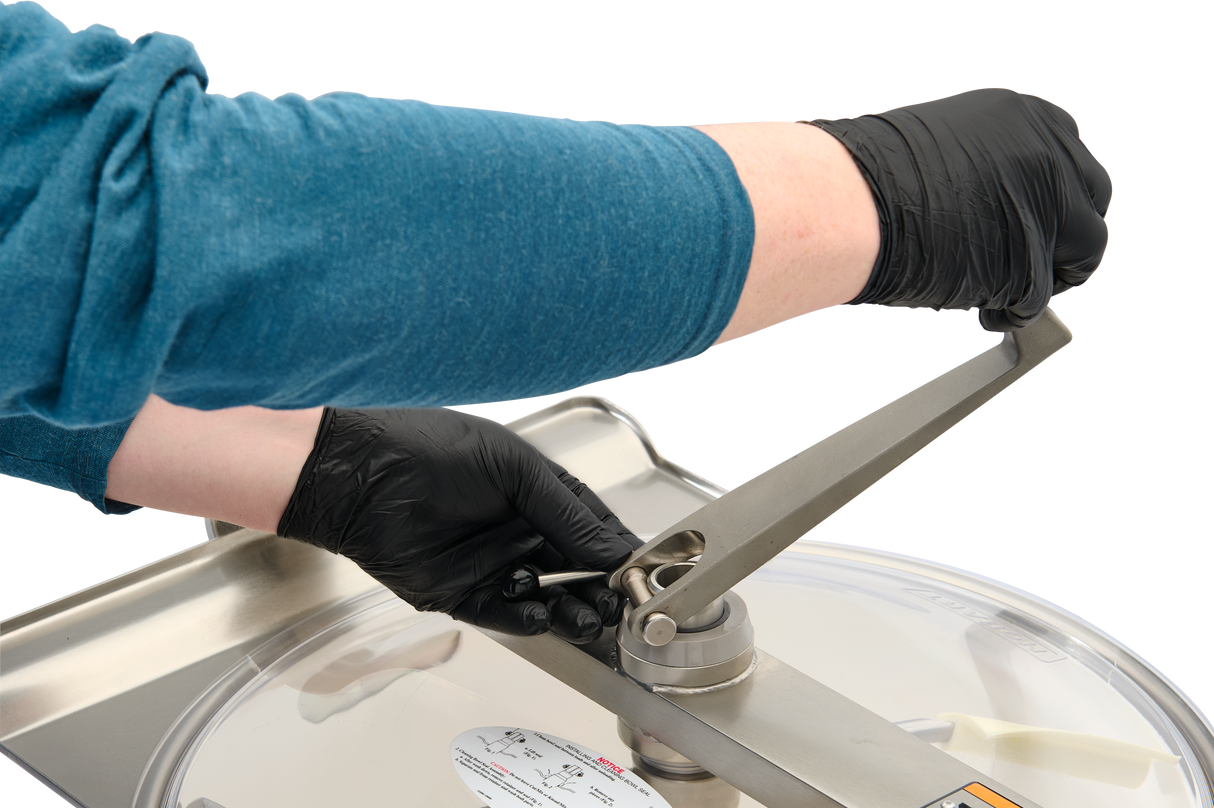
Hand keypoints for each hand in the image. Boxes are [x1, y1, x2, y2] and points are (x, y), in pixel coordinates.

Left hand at [277, 408, 642, 643]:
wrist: (359, 477)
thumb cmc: (429, 450)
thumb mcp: (512, 468)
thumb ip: (564, 511)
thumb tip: (610, 549)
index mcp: (535, 493)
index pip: (590, 526)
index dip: (617, 550)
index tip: (642, 572)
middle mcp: (518, 530)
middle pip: (574, 569)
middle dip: (599, 589)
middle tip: (619, 606)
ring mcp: (491, 564)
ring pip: (546, 597)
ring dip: (570, 610)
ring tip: (587, 619)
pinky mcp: (461, 594)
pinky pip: (504, 615)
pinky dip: (526, 619)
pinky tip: (542, 615)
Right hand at [803, 86, 1112, 332]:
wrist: (850, 203)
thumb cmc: (873, 177)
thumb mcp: (947, 148)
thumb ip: (990, 169)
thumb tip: (1002, 208)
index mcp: (1029, 117)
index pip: (1067, 162)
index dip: (1050, 201)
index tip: (1029, 224)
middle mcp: (1053, 154)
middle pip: (1090, 202)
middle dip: (1062, 236)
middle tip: (1028, 263)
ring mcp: (1050, 208)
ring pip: (1082, 250)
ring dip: (1046, 276)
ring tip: (1003, 293)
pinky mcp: (1034, 263)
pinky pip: (1040, 297)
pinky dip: (1016, 310)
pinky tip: (985, 311)